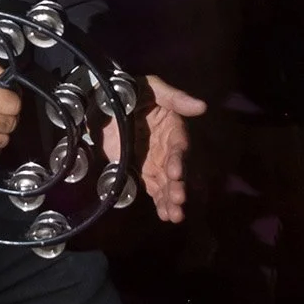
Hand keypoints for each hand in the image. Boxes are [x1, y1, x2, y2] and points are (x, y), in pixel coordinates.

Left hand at [102, 74, 205, 222]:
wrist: (101, 102)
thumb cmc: (130, 90)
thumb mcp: (152, 88)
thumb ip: (175, 97)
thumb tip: (202, 106)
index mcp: (172, 127)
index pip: (179, 146)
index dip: (179, 159)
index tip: (176, 172)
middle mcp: (166, 147)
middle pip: (176, 169)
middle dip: (177, 185)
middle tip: (178, 200)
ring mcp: (154, 161)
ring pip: (165, 183)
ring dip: (170, 199)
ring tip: (174, 215)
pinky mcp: (140, 170)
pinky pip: (152, 188)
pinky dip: (159, 202)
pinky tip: (165, 215)